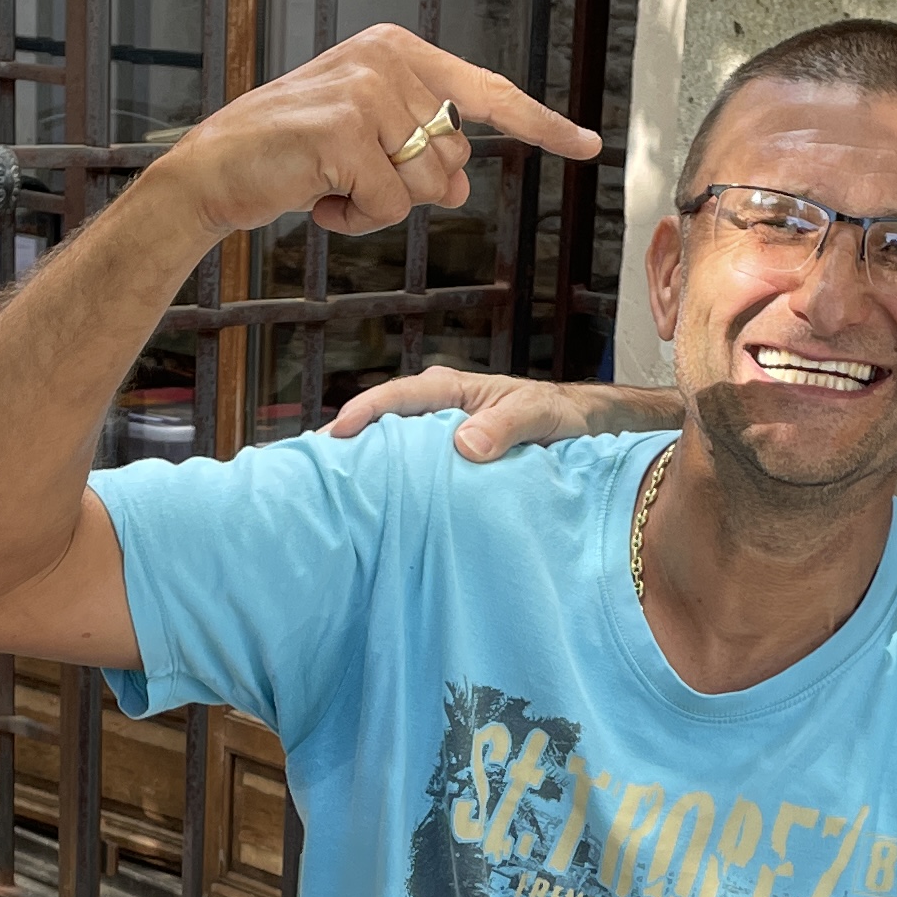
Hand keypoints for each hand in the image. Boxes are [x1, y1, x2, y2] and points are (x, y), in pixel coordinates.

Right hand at [147, 24, 599, 241]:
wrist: (214, 171)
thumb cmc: (290, 157)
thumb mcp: (365, 146)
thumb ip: (420, 153)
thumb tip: (459, 187)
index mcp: (398, 50)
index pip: (487, 93)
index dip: (541, 125)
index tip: (588, 145)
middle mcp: (388, 59)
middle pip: (453, 161)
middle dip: (409, 190)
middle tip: (349, 178)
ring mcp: (366, 91)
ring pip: (424, 189)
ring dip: (379, 209)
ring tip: (329, 185)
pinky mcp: (343, 132)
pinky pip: (388, 207)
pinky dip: (355, 222)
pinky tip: (316, 200)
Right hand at [323, 365, 672, 458]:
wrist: (584, 433)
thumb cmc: (560, 417)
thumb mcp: (539, 417)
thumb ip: (506, 427)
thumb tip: (464, 446)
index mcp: (451, 390)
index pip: (399, 396)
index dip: (366, 413)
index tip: (338, 434)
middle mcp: (437, 409)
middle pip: (383, 423)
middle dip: (349, 441)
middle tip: (312, 470)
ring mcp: (437, 437)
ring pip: (393, 448)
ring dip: (367, 466)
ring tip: (331, 492)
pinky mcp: (444, 463)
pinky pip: (410, 470)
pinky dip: (391, 483)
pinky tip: (374, 506)